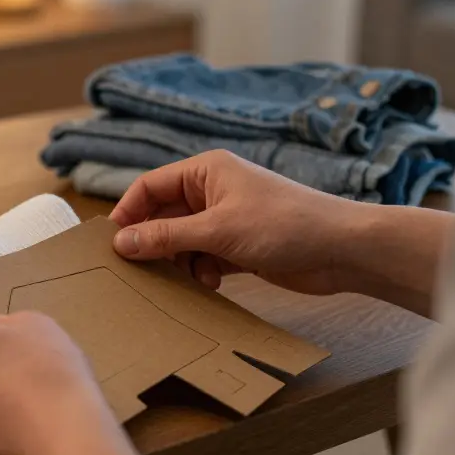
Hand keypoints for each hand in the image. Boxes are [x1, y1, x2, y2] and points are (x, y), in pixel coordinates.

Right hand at [109, 150, 363, 294]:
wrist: (342, 250)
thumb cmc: (284, 225)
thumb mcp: (218, 231)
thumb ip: (166, 238)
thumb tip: (120, 242)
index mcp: (205, 171)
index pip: (149, 187)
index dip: (127, 212)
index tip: (111, 243)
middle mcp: (212, 191)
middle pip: (163, 217)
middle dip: (154, 243)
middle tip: (139, 271)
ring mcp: (226, 219)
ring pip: (182, 241)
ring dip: (180, 262)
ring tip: (188, 278)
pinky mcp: (239, 246)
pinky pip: (202, 258)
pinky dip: (201, 271)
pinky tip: (212, 283)